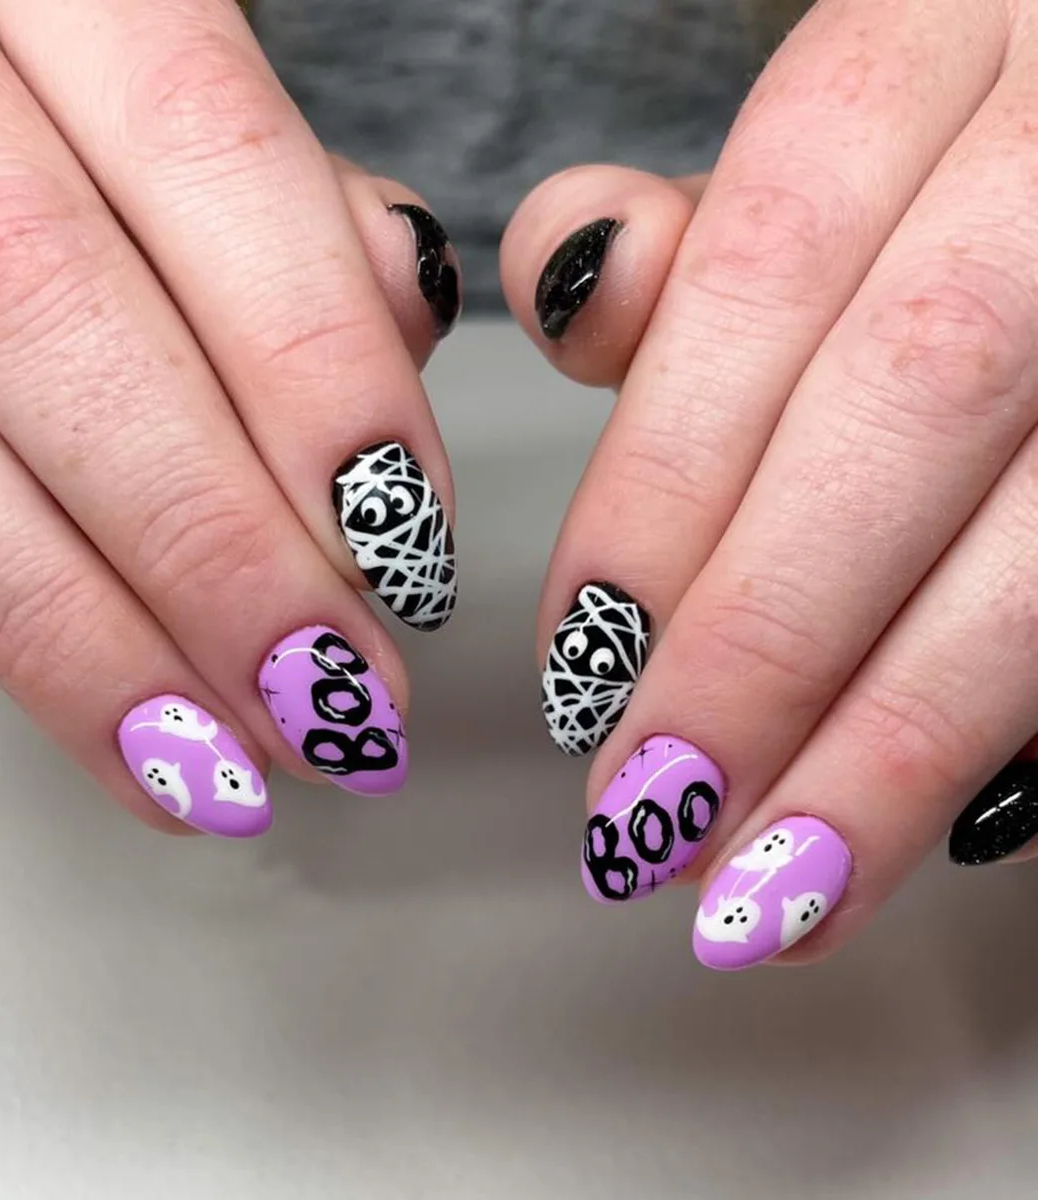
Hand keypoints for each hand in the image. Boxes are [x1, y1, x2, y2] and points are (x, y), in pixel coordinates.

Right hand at [0, 0, 462, 834]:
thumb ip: (290, 204)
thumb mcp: (174, 77)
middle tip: (326, 701)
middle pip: (50, 313)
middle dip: (209, 545)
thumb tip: (402, 319)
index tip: (404, 547)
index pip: (211, 154)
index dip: (316, 372)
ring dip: (62, 626)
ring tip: (198, 763)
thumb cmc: (44, 79)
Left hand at [503, 0, 1037, 965]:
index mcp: (943, 35)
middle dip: (768, 640)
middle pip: (916, 399)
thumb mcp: (826, 149)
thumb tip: (570, 288)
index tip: (582, 661)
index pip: (771, 264)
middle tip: (653, 812)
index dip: (664, 487)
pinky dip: (1022, 723)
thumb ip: (694, 239)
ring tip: (773, 886)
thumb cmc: (951, 160)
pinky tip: (933, 822)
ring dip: (900, 736)